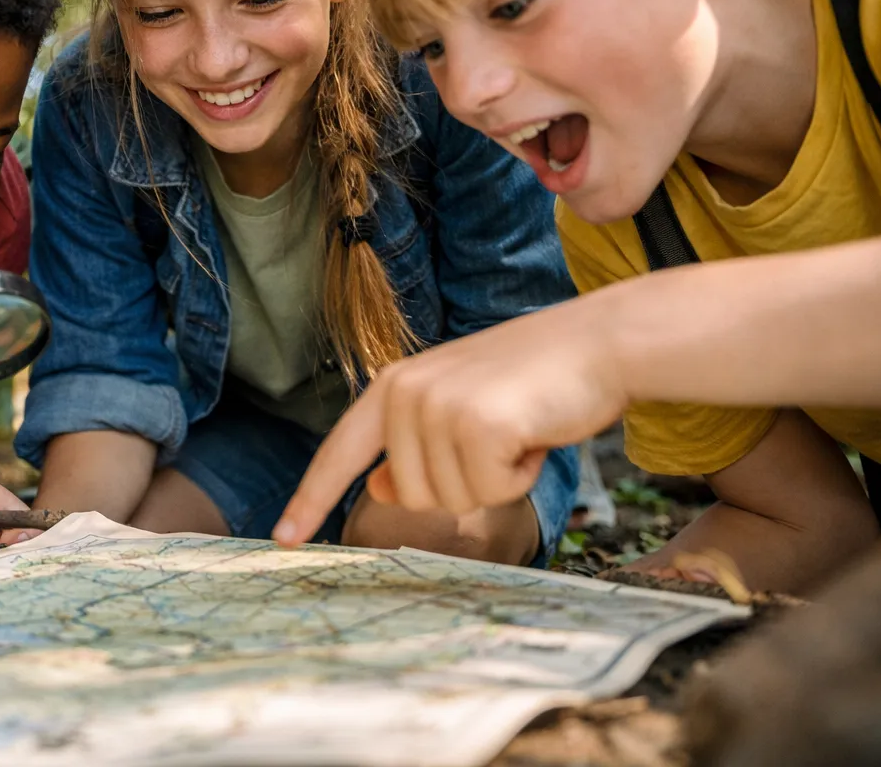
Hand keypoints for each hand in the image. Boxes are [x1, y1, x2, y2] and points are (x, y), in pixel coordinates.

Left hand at [274, 299, 627, 546]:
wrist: (597, 342)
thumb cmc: (533, 381)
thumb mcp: (460, 411)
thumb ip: (415, 447)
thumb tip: (378, 488)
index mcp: (393, 386)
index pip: (340, 450)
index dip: (311, 498)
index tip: (283, 538)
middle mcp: (405, 393)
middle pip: (412, 496)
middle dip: (464, 482)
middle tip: (502, 434)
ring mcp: (437, 406)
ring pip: (451, 500)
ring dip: (496, 479)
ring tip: (519, 428)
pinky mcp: (476, 424)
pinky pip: (490, 492)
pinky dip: (521, 476)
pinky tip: (534, 433)